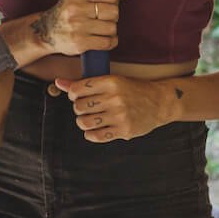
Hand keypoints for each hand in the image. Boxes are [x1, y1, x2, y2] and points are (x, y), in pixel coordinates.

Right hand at [28, 0, 136, 58]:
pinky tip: (102, 39)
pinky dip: (109, 42)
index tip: (104, 4)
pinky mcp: (79, 42)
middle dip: (111, 16)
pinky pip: (107, 42)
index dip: (112, 0)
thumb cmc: (69, 11)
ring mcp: (77, 26)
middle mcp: (75, 7)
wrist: (46, 31)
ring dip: (109, 30)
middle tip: (101, 18)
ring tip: (99, 29)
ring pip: (112, 28)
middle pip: (114, 12)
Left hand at [50, 74, 176, 142]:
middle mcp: (115, 98)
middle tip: (85, 108)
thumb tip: (58, 82)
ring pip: (84, 122)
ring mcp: (120, 116)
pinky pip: (96, 136)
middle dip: (78, 108)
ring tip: (89, 118)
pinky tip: (96, 129)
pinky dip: (91, 134)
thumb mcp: (112, 81)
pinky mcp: (124, 130)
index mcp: (111, 82)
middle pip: (79, 106)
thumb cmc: (133, 90)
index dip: (73, 93)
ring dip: (83, 121)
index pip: (78, 89)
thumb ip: (84, 83)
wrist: (160, 102)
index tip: (78, 95)